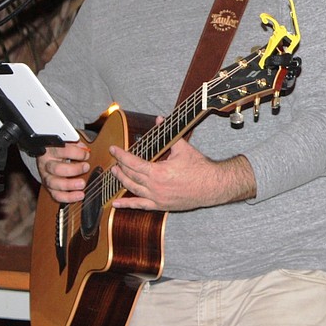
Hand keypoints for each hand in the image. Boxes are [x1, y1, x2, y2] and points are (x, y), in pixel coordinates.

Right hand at [37, 141, 90, 203]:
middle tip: (86, 167)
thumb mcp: (66, 143)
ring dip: (70, 185)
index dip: (76, 153)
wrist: (46, 158)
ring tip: (82, 184)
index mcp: (51, 151)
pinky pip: (56, 195)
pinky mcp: (49, 188)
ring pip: (54, 183)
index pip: (62, 151)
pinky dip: (68, 197)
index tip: (86, 154)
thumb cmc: (60, 150)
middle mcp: (46, 164)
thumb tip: (85, 149)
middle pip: (57, 169)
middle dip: (73, 169)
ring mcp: (46, 177)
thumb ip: (75, 145)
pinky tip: (79, 196)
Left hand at [109, 137, 255, 211]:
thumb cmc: (199, 167)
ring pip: (132, 189)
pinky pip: (140, 206)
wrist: (212, 186)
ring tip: (115, 173)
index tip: (113, 149)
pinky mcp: (160, 206)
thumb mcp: (183, 148)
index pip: (133, 162)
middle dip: (120, 166)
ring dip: (122, 181)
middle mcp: (154, 186)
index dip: (121, 155)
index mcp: (158, 172)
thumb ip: (168, 133)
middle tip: (114, 159)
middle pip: (130, 175)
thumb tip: (159, 118)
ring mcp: (156, 198)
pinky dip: (127, 205)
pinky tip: (116, 204)